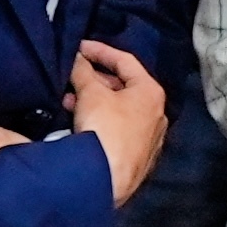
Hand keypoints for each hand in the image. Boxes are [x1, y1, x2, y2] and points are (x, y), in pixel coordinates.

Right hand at [69, 42, 167, 203]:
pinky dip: (101, 121)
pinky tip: (80, 124)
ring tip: (69, 101)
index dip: (100, 50)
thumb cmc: (104, 128)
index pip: (126, 61)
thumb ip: (83, 71)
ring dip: (94, 101)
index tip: (79, 47)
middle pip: (124, 87)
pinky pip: (118, 130)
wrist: (106, 179)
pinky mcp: (137, 158)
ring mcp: (149, 139)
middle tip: (72, 76)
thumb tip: (78, 59)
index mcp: (151, 92)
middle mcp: (157, 114)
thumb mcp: (90, 94)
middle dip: (95, 79)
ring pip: (120, 110)